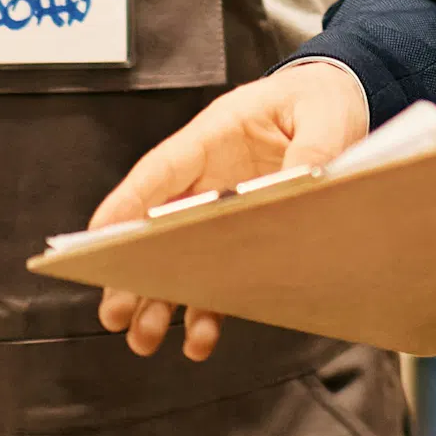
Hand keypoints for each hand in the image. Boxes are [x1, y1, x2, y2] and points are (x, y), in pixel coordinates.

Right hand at [90, 58, 373, 358]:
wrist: (339, 102)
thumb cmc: (318, 98)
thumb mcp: (323, 112)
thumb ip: (314, 145)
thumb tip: (305, 181)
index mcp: (214, 138)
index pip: (160, 173)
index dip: (126, 205)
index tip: (96, 240)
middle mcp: (208, 180)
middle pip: (157, 227)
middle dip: (131, 270)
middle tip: (114, 310)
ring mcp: (222, 213)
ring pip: (179, 260)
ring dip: (159, 300)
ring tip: (144, 337)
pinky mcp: (247, 239)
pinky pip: (219, 278)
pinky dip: (207, 309)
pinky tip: (199, 337)